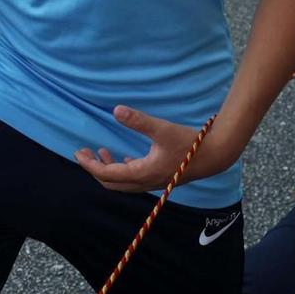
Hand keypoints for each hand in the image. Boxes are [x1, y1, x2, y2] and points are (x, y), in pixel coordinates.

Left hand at [74, 105, 226, 193]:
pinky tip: (124, 158)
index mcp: (142, 173)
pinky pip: (135, 180)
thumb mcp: (162, 129)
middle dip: (94, 169)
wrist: (215, 155)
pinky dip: (123, 170)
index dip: (90, 165)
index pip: (107, 174)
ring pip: (123, 183)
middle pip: (111, 183)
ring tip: (100, 152)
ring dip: (108, 170)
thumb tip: (116, 110)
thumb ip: (138, 121)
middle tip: (83, 152)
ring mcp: (153, 182)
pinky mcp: (160, 178)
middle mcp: (145, 182)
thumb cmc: (190, 142)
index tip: (78, 153)